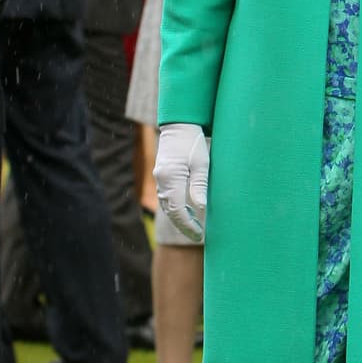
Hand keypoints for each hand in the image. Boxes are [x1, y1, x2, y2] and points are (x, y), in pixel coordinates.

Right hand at [153, 124, 208, 243]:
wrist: (179, 125)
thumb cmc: (193, 142)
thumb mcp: (202, 164)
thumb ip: (199, 187)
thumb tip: (200, 209)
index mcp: (171, 179)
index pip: (178, 210)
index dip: (188, 225)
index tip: (199, 234)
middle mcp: (162, 181)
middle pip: (171, 211)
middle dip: (183, 226)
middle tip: (197, 236)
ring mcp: (159, 179)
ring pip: (167, 206)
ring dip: (180, 218)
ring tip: (194, 227)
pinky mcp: (161, 176)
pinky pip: (167, 197)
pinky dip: (176, 207)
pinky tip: (188, 211)